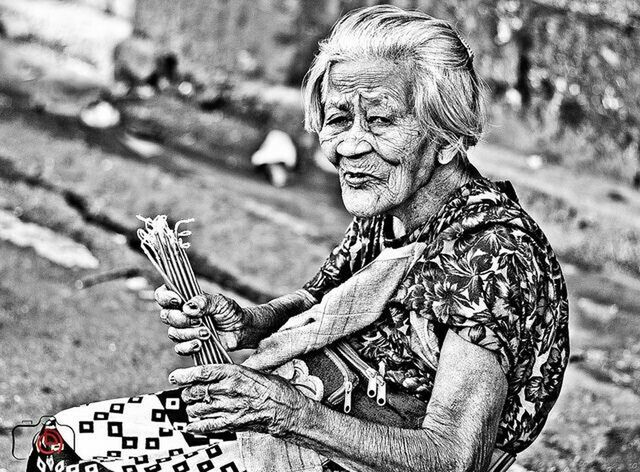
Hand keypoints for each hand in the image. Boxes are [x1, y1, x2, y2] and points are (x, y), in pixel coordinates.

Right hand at [154, 285, 246, 354]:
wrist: (240, 329)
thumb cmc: (229, 312)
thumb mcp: (220, 302)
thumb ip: (204, 301)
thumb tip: (187, 307)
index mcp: (184, 300)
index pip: (162, 295)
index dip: (165, 297)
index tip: (178, 300)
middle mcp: (180, 315)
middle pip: (166, 316)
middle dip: (182, 319)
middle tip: (200, 320)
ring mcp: (183, 331)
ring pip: (173, 333)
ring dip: (190, 333)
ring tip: (207, 333)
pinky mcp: (189, 345)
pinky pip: (179, 348)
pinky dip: (188, 347)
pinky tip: (200, 344)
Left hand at [169, 364, 307, 436]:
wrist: (284, 408)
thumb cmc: (269, 387)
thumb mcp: (250, 371)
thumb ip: (230, 372)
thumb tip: (211, 372)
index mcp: (234, 373)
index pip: (202, 373)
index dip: (185, 375)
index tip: (175, 377)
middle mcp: (229, 390)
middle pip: (195, 391)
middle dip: (188, 392)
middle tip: (188, 393)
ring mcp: (229, 408)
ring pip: (197, 409)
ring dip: (192, 408)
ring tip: (194, 406)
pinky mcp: (231, 423)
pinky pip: (206, 426)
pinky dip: (195, 426)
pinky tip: (192, 424)